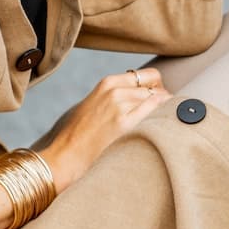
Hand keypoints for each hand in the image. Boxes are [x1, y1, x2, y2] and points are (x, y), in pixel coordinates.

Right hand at [35, 67, 169, 188]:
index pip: (148, 75)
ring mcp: (121, 106)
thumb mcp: (95, 103)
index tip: (158, 98)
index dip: (158, 87)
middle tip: (163, 114)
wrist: (65, 153)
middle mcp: (116, 91)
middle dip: (163, 100)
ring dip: (163, 111)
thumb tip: (143, 95)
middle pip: (156, 88)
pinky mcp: (125, 124)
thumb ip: (116, 95)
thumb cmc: (78, 133)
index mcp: (108, 83)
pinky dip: (162, 117)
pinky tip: (159, 128)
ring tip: (158, 125)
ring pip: (158, 101)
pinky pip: (155, 113)